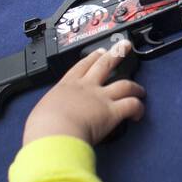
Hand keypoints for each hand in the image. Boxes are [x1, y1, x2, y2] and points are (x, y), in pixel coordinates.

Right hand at [23, 40, 144, 146]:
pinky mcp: (112, 112)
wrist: (54, 133)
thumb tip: (48, 117)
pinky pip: (131, 105)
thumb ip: (50, 110)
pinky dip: (138, 108)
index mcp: (67, 86)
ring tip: (140, 89)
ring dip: (135, 85)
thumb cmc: (43, 127)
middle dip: (117, 54)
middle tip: (124, 47)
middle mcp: (86, 87)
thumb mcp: (41, 111)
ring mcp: (101, 97)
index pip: (82, 66)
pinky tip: (139, 113)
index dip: (93, 57)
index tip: (99, 52)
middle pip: (105, 65)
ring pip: (124, 84)